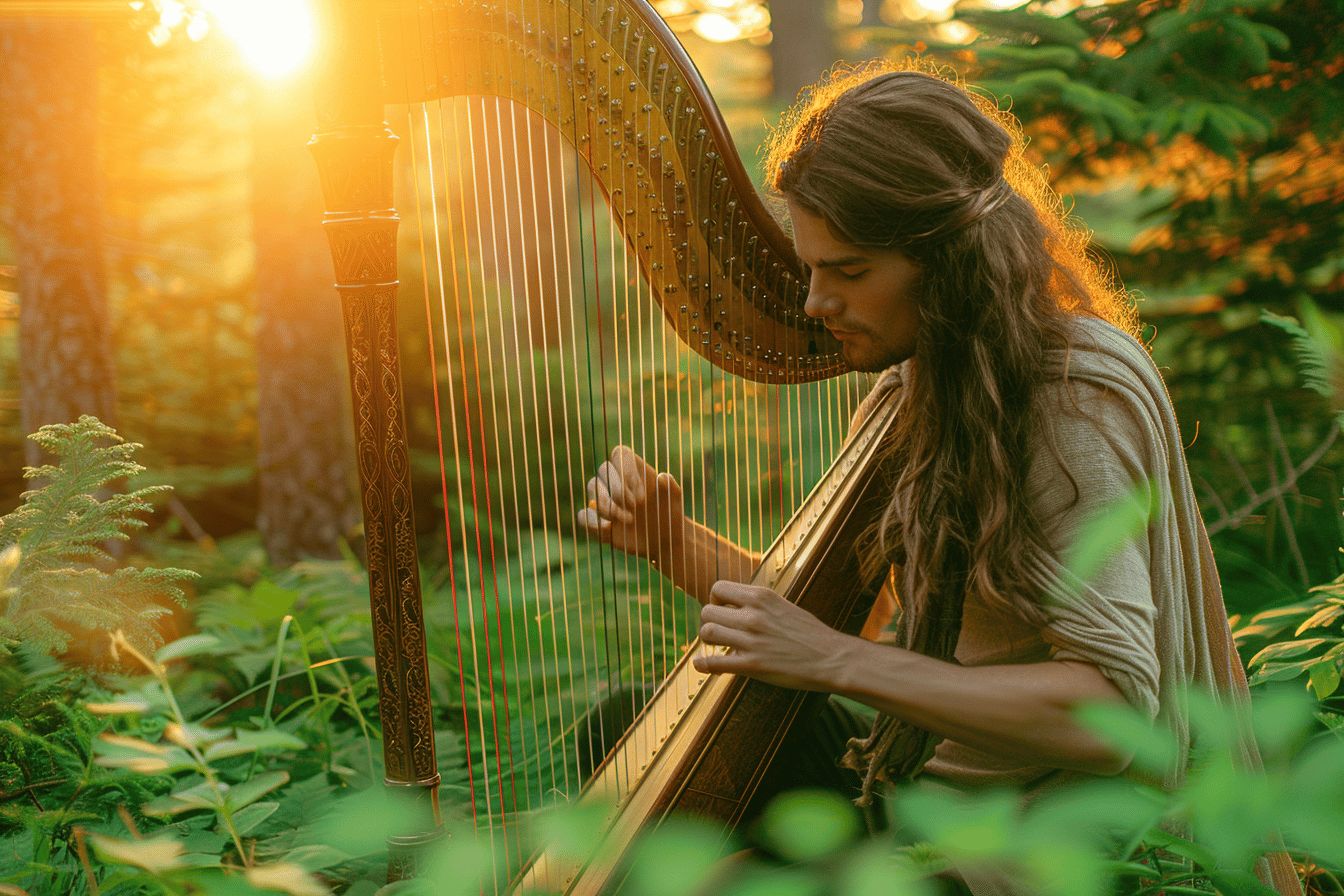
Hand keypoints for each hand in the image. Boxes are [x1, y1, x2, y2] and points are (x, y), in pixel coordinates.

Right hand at [576, 446, 685, 564]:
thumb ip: (671, 486)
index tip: (641, 489)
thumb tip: (661, 477)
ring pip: (592, 487)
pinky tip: (609, 528)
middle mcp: (617, 482)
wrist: (666, 540)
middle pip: (603, 469)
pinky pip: (582, 516)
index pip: (620, 454)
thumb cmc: (671, 515)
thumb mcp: (676, 500)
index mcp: (634, 471)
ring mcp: (605, 501)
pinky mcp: (598, 523)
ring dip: (608, 504)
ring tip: (629, 521)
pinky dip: (591, 521)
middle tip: (637, 506)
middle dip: (619, 489)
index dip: (626, 468)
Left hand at [693, 581, 848, 691]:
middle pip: (707, 611)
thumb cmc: (810, 634)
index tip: (722, 611)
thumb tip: (734, 608)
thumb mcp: (783, 607)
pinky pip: (713, 662)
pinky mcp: (752, 665)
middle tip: (720, 632)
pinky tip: (702, 665)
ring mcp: (751, 640)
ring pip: (706, 633)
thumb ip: (758, 605)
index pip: (718, 588)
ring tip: (718, 647)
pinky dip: (703, 664)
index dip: (715, 600)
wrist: (832, 658)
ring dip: (708, 641)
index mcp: (762, 596)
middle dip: (709, 622)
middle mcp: (753, 614)